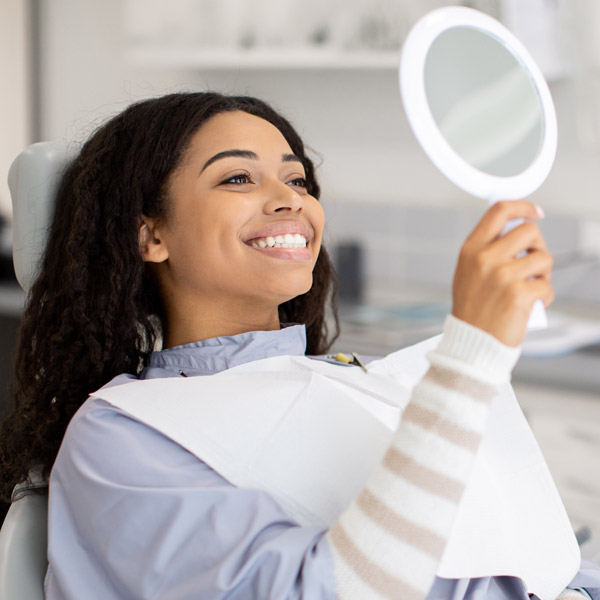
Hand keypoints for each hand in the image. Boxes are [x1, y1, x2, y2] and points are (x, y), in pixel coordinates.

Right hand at [452, 201, 553, 346]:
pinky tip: (531, 305)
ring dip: (543, 273)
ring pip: (543, 258)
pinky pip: (547, 285)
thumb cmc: (472, 310)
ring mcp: (502, 276)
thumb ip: (486, 250)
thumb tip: (517, 231)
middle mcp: (485, 259)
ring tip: (530, 287)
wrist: (472, 342)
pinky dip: (544, 296)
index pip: (499, 211)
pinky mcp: (519, 294)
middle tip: (533, 263)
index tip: (535, 212)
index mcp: (471, 250)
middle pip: (529, 231)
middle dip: (538, 246)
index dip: (522, 206)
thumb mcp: (467, 272)